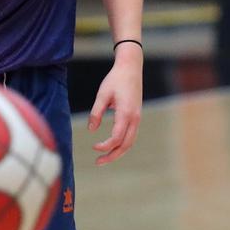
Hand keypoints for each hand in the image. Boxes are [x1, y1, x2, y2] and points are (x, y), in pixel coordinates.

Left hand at [87, 48, 142, 165]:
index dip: (105, 146)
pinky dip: (123, 143)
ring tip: (104, 157)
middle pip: (126, 145)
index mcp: (126, 113)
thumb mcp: (102, 94)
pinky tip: (112, 145)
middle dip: (113, 156)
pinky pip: (131, 134)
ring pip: (130, 141)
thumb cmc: (116, 79)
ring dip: (118, 151)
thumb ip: (96, 113)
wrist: (131, 67)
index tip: (93, 146)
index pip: (117, 138)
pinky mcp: (136, 115)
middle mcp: (134, 118)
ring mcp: (137, 117)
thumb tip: (92, 130)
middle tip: (98, 162)